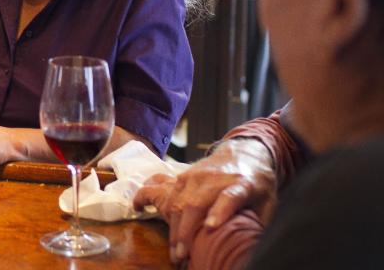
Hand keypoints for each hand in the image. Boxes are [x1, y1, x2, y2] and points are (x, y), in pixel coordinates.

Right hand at [133, 138, 276, 263]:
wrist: (244, 152)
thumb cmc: (258, 183)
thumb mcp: (269, 203)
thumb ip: (259, 222)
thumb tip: (252, 246)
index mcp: (243, 184)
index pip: (231, 197)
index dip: (220, 212)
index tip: (210, 228)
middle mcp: (216, 178)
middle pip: (196, 204)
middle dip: (186, 232)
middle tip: (182, 256)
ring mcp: (195, 175)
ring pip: (178, 201)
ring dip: (173, 227)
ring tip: (174, 250)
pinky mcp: (183, 175)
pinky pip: (165, 191)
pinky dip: (153, 203)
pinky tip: (139, 208)